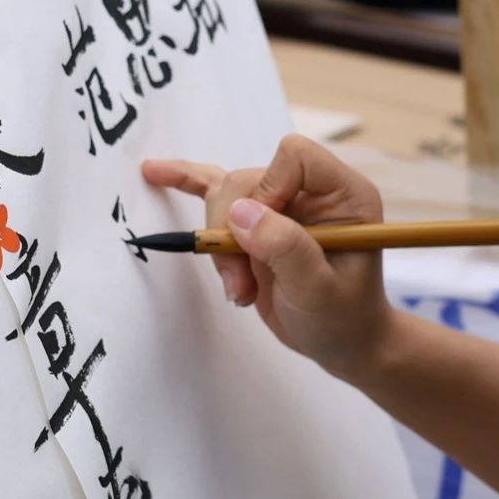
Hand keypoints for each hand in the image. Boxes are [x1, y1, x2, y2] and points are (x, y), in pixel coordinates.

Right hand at [139, 137, 396, 382]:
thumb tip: (241, 212)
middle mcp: (311, 192)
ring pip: (225, 197)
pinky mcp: (254, 222)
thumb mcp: (319, 291)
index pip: (294, 156)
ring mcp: (280, 204)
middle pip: (248, 179)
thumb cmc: (344, 318)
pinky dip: (185, 183)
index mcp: (342, 194)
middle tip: (240, 284)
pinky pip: (214, 191)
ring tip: (239, 289)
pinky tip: (155, 173)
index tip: (263, 238)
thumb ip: (285, 248)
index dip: (269, 191)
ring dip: (220, 247)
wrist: (341, 342)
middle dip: (232, 233)